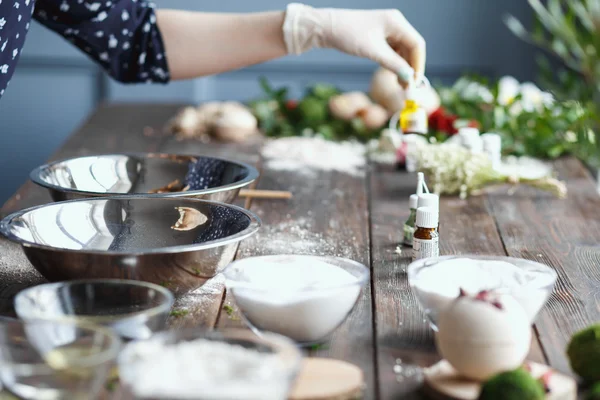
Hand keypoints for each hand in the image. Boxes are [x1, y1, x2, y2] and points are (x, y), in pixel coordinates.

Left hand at [283, 3, 425, 85]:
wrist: (325, 28)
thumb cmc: (347, 35)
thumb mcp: (373, 52)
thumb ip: (393, 64)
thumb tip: (410, 78)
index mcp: (396, 21)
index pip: (417, 44)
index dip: (419, 64)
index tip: (415, 83)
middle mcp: (394, 23)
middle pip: (411, 47)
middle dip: (411, 67)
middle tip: (407, 87)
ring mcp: (387, 29)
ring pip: (402, 50)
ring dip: (403, 67)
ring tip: (400, 84)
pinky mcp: (378, 35)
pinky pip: (393, 50)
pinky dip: (394, 63)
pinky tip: (392, 74)